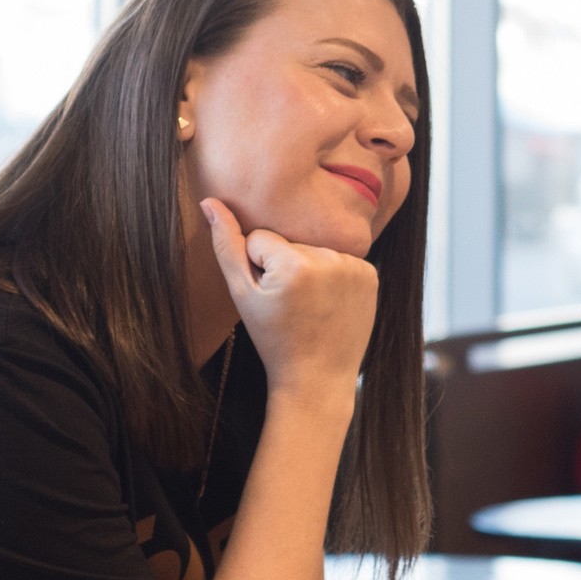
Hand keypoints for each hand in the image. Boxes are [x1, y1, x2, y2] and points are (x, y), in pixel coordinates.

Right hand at [202, 197, 375, 408]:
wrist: (317, 377)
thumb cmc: (273, 339)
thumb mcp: (242, 295)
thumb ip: (225, 246)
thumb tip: (210, 201)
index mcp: (294, 264)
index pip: (260, 238)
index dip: (257, 267)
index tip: (270, 298)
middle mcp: (329, 259)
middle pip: (290, 243)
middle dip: (284, 267)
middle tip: (291, 306)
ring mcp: (354, 267)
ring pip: (314, 249)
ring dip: (309, 271)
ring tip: (309, 306)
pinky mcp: (370, 274)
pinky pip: (339, 260)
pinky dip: (332, 277)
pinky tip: (329, 304)